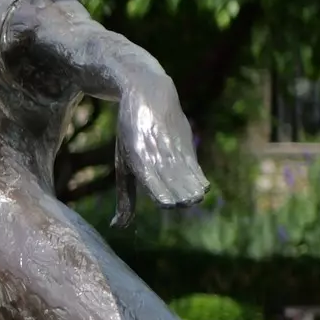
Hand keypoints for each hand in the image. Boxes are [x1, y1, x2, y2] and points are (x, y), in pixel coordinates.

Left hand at [112, 78, 206, 226]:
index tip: (168, 203)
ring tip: (194, 197)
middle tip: (184, 202)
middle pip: (173, 181)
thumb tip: (117, 227)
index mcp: (136, 157)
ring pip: (186, 172)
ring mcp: (171, 143)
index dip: (163, 196)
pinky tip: (202, 186)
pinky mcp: (185, 138)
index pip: (153, 182)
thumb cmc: (130, 134)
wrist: (147, 92)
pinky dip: (198, 175)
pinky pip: (194, 161)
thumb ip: (125, 197)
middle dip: (180, 195)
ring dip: (192, 187)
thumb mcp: (122, 163)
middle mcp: (155, 151)